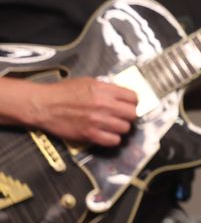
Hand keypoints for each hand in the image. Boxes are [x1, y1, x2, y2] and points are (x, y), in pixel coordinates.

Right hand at [22, 77, 138, 146]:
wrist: (43, 105)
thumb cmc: (63, 92)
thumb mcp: (88, 81)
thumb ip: (107, 88)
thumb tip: (121, 95)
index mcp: (104, 90)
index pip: (133, 98)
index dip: (133, 102)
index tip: (129, 104)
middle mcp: (103, 105)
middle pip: (132, 114)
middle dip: (128, 115)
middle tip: (122, 116)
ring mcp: (97, 121)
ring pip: (125, 128)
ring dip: (121, 127)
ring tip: (113, 125)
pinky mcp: (89, 134)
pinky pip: (113, 141)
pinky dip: (113, 139)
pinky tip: (107, 134)